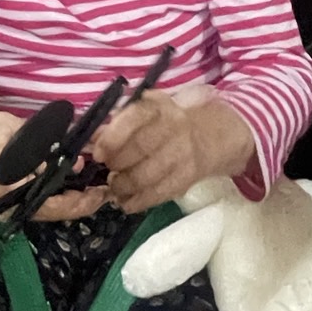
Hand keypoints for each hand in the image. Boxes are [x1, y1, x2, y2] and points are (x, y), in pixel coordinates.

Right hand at [0, 106, 110, 222]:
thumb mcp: (18, 134)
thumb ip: (43, 150)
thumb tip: (73, 165)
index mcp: (4, 185)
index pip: (48, 203)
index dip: (76, 202)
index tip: (97, 194)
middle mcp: (2, 203)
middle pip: (49, 212)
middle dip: (78, 204)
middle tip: (103, 193)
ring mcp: (1, 206)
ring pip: (43, 210)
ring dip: (69, 201)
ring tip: (93, 190)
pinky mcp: (3, 201)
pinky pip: (34, 203)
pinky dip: (54, 197)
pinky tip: (71, 188)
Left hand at [90, 89, 255, 213]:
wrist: (219, 132)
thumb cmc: (174, 119)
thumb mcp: (150, 111)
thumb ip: (120, 123)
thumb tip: (92, 138)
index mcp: (159, 107)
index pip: (133, 119)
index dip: (112, 138)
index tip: (99, 154)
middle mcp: (173, 127)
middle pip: (139, 149)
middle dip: (117, 165)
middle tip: (108, 172)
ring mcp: (183, 153)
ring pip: (147, 175)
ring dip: (125, 187)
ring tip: (115, 189)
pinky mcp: (189, 176)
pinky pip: (160, 193)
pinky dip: (140, 201)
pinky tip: (128, 203)